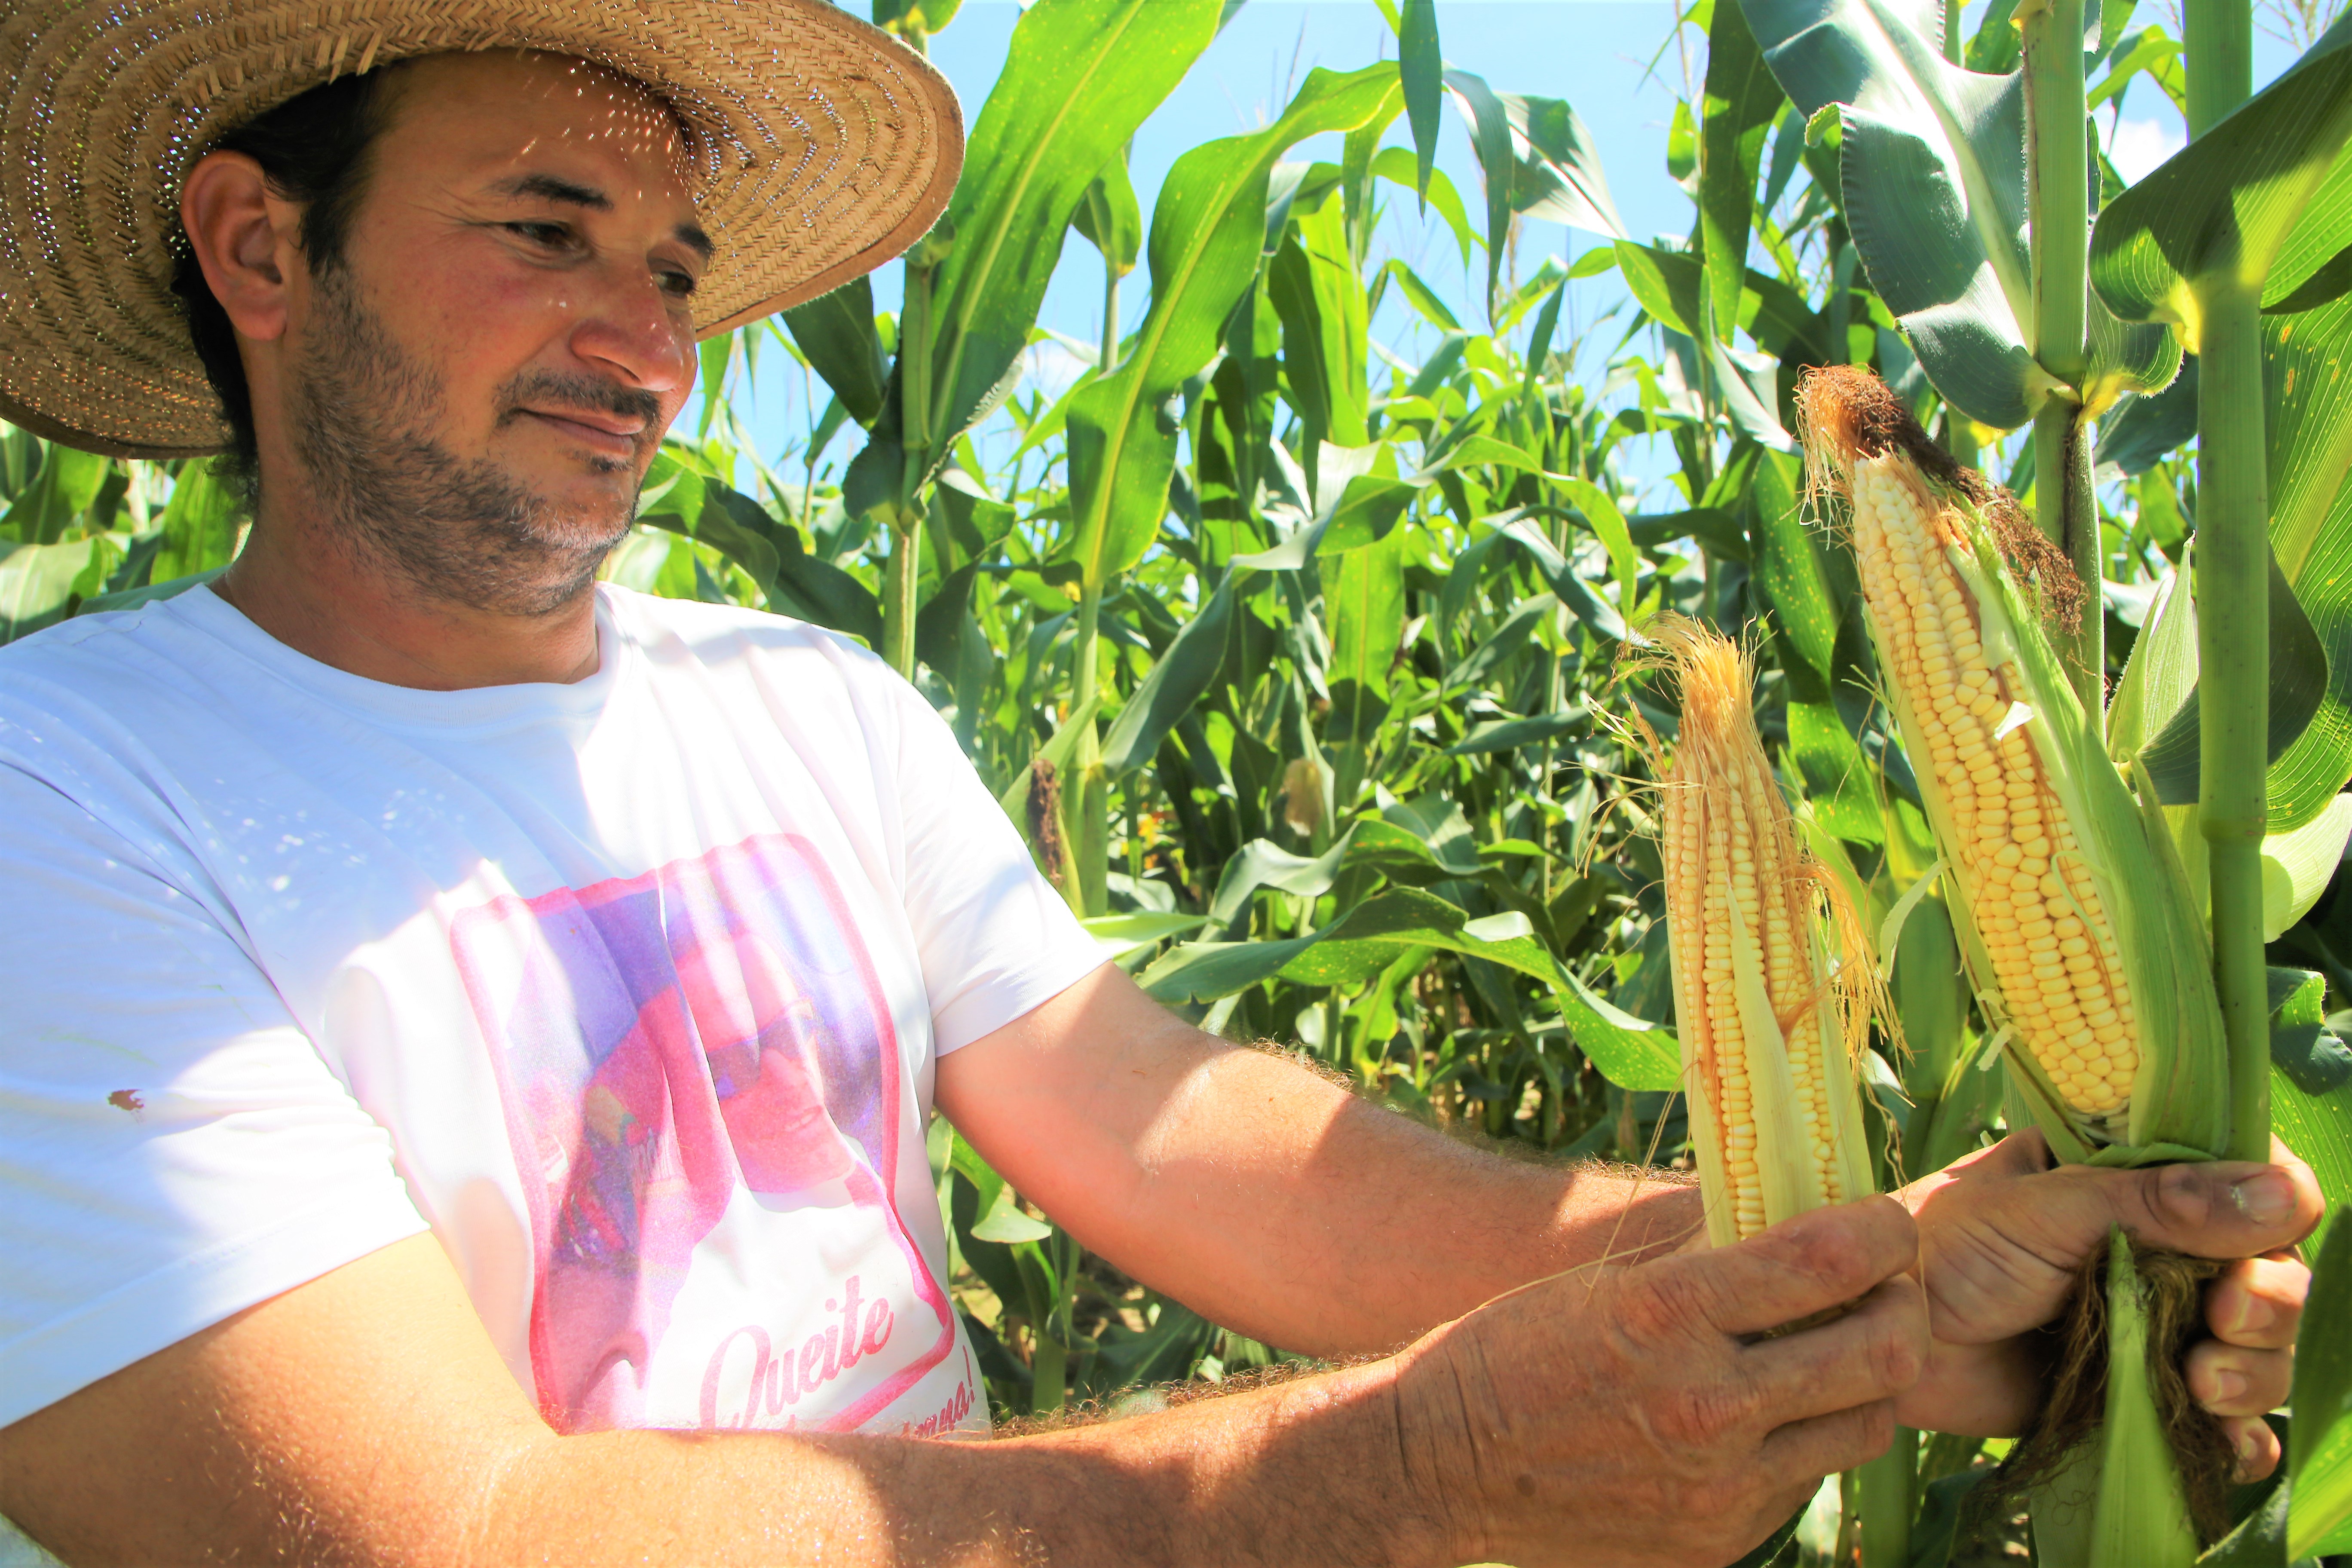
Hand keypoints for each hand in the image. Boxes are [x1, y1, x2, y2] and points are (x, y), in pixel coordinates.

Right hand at [1395, 1196, 1928, 1567]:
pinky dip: (1806, 1436)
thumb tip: (1809, 1219)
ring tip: (1837, 1348)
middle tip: (1889, 1285)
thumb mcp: (1606, 1281)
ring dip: (1868, 1378)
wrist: (1441, 1463)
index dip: (1883, 1231)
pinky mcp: (1718, 1540)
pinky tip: (1768, 1412)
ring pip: (1865, 1425)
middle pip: (1883, 1353)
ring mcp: (1718, 1487)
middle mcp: (1704, 1407)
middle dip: (1905, 1306)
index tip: (1886, 1220)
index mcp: (1666, 1317)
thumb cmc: (1515, 1349)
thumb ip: (1710, 1258)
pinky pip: (1806, 1479)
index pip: (1828, 1261)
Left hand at [1896, 1131, 2319, 1474]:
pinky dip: (2239, 1439)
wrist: (1887, 1329)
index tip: (2267, 1237)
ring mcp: (2156, 1325)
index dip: (2276, 1210)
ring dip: (2254, 1373)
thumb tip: (2286, 1195)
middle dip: (2270, 1302)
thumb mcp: (2049, 1206)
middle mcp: (2163, 1250)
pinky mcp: (2138, 1392)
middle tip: (2227, 1318)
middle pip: (2271, 1275)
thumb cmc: (1947, 1243)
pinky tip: (2226, 1442)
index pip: (2250, 1182)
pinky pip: (2221, 1424)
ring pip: (2257, 1352)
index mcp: (2140, 1180)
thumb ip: (2160, 1201)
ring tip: (2203, 1382)